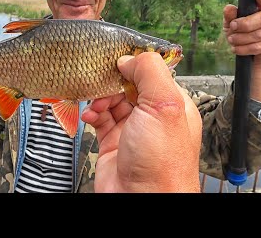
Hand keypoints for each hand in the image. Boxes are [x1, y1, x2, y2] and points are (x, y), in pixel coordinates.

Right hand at [82, 52, 201, 192]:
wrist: (141, 200)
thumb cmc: (162, 163)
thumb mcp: (164, 106)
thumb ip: (149, 73)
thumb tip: (130, 58)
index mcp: (171, 104)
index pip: (150, 73)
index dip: (132, 65)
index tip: (115, 59)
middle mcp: (152, 116)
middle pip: (126, 85)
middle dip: (111, 83)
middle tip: (101, 84)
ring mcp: (131, 129)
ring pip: (110, 100)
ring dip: (99, 98)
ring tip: (96, 105)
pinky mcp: (112, 142)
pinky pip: (99, 119)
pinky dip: (92, 115)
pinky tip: (90, 116)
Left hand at [223, 0, 260, 69]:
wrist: (248, 50)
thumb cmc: (240, 30)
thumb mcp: (231, 21)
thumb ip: (230, 15)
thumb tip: (229, 8)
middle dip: (245, 24)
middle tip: (232, 27)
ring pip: (260, 35)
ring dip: (242, 38)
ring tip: (230, 39)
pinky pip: (259, 48)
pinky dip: (244, 49)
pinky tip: (235, 48)